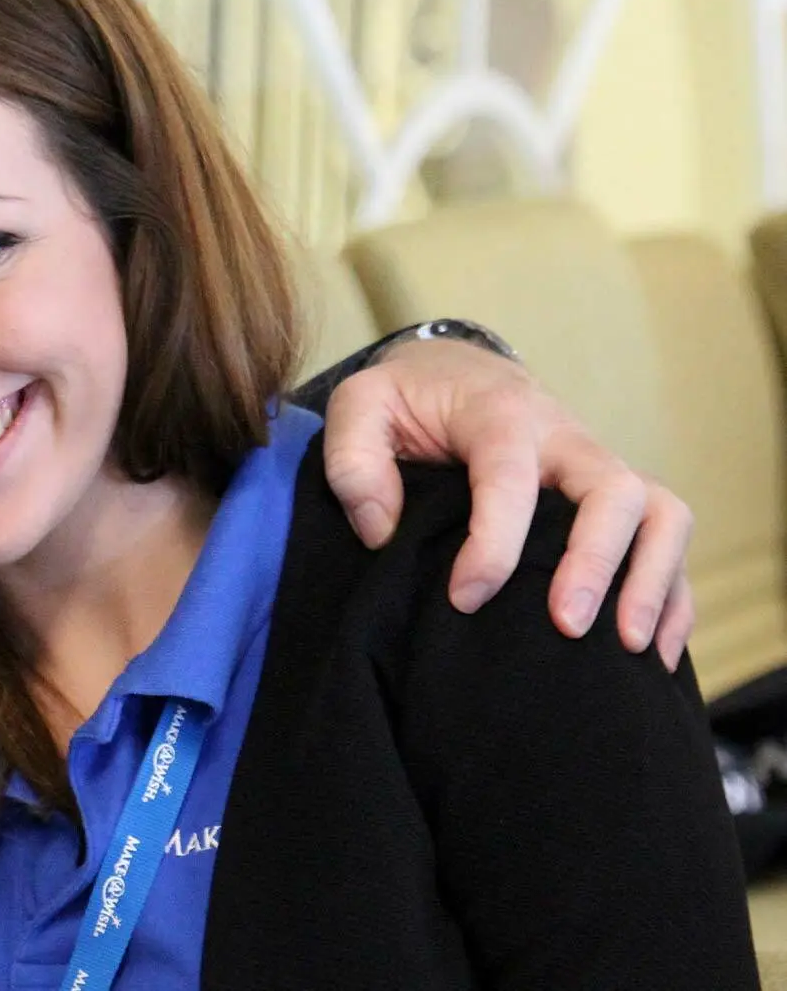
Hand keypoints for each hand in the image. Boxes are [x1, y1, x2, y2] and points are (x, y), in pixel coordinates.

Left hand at [318, 339, 694, 669]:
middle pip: (614, 490)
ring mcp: (599, 467)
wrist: (456, 371)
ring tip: (628, 648)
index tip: (466, 597)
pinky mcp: (618, 498)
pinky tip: (654, 653)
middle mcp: (566, 438)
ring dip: (652, 581)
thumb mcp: (358, 407)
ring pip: (661, 513)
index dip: (494, 543)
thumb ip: (353, 462)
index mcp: (500, 415)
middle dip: (596, 562)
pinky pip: (668, 538)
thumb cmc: (406, 399)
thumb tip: (383, 533)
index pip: (510, 478)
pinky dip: (671, 594)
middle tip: (566, 626)